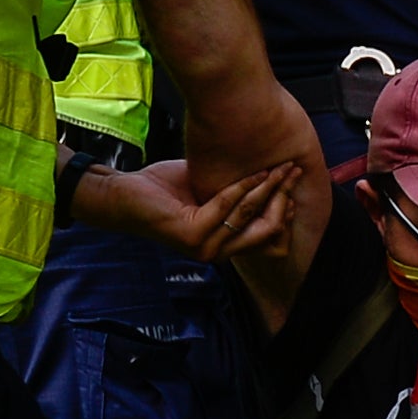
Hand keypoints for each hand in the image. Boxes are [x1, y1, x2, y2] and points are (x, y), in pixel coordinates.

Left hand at [73, 156, 303, 262]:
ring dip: (268, 188)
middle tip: (293, 170)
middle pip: (266, 229)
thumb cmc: (161, 191)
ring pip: (250, 217)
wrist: (122, 196)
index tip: (295, 179)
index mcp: (222, 245)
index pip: (267, 234)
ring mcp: (204, 247)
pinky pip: (227, 206)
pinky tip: (253, 171)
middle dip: (283, 197)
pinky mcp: (191, 235)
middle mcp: (217, 252)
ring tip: (279, 166)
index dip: (285, 208)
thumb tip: (268, 175)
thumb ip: (235, 192)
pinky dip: (242, 186)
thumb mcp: (207, 191)